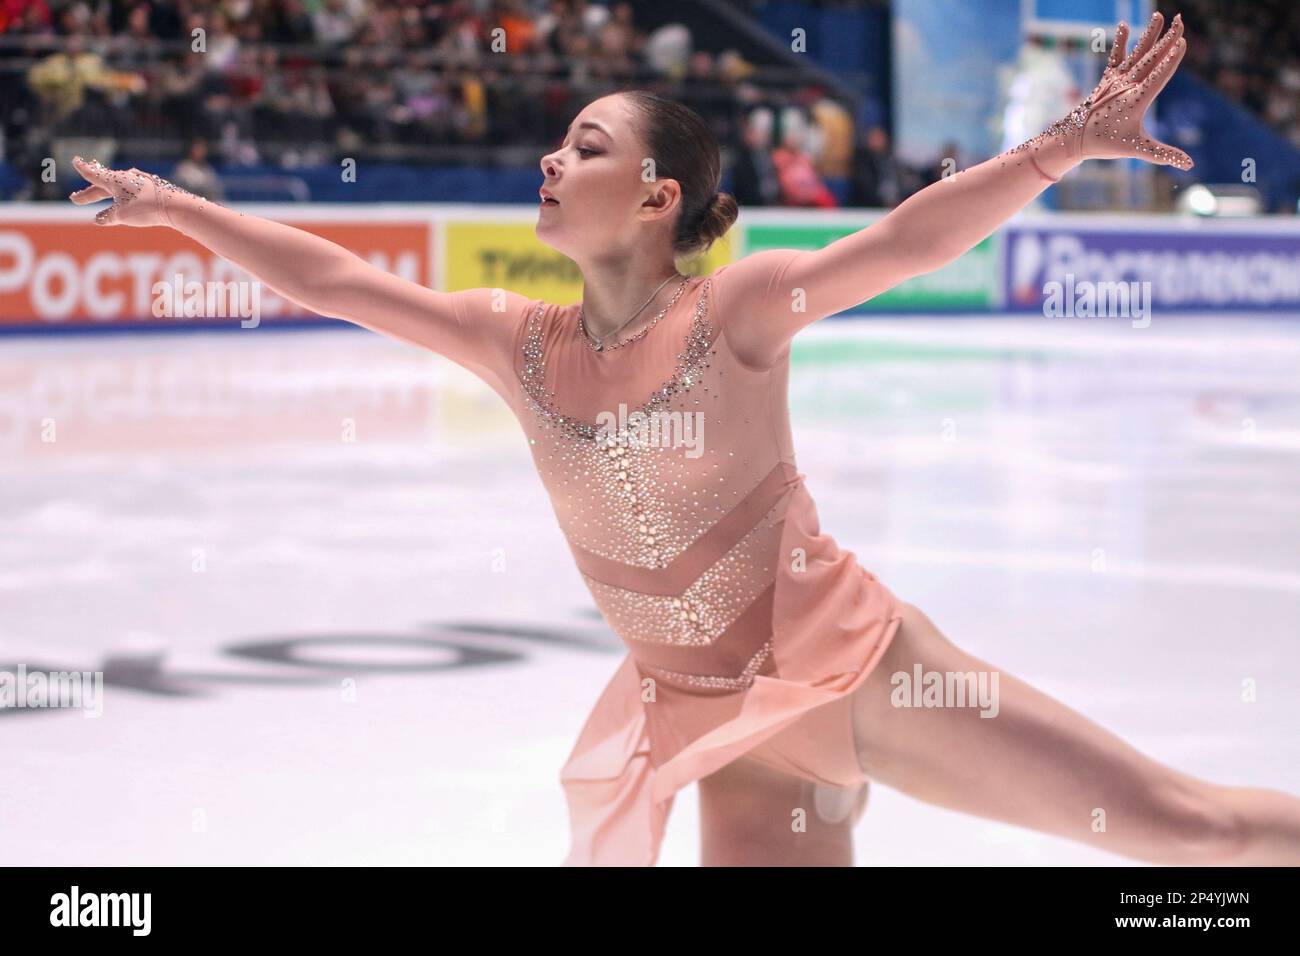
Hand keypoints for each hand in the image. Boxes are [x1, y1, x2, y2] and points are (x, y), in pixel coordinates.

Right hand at [68, 156, 200, 226]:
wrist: (175, 206)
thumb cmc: (146, 208)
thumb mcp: (122, 215)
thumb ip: (108, 217)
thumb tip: (99, 220)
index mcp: (115, 180)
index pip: (93, 173)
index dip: (83, 169)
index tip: (75, 160)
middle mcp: (126, 179)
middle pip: (103, 186)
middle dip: (89, 194)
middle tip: (76, 198)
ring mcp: (139, 184)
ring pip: (116, 190)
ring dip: (105, 197)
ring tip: (95, 205)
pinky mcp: (150, 191)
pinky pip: (129, 195)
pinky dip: (120, 201)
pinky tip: (120, 204)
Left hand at [1080, 12, 1191, 167]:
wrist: (1073, 138)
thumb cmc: (1105, 143)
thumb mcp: (1136, 149)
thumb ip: (1163, 154)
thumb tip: (1189, 165)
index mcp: (1136, 99)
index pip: (1158, 75)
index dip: (1170, 59)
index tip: (1181, 42)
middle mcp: (1126, 85)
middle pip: (1151, 57)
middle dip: (1167, 38)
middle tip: (1181, 20)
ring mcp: (1116, 80)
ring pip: (1137, 53)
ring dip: (1149, 34)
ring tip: (1159, 15)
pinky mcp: (1108, 79)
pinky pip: (1116, 56)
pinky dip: (1121, 41)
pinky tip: (1124, 24)